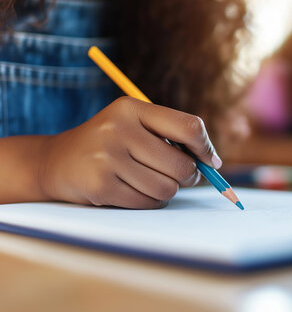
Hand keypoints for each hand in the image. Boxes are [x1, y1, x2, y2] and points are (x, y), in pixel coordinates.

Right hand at [37, 97, 220, 208]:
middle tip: (180, 176)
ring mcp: (108, 157)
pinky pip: (148, 203)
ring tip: (150, 181)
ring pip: (167, 188)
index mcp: (132, 108)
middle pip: (182, 165)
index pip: (189, 127)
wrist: (57, 162)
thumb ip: (173, 137)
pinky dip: (150, 202)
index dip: (206, 147)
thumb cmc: (111, 144)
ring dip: (166, 191)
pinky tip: (135, 191)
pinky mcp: (101, 185)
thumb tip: (214, 163)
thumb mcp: (135, 126)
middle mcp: (119, 128)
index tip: (210, 161)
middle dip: (188, 176)